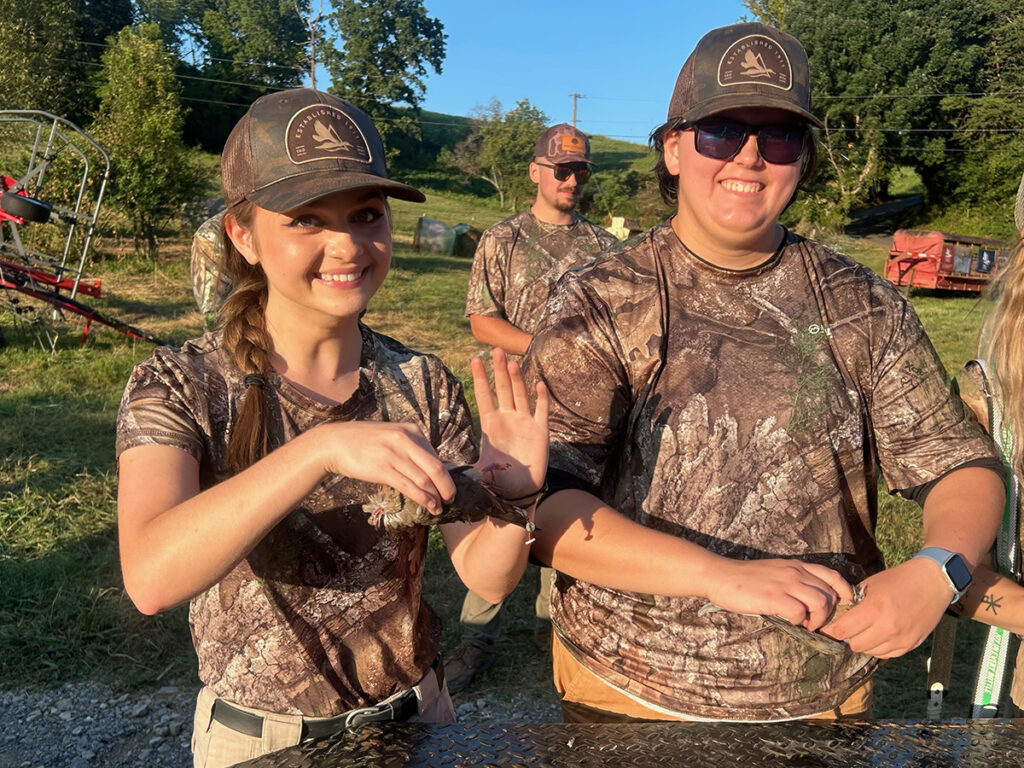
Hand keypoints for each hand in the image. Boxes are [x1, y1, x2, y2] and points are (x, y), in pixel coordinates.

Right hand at [319, 421, 454, 513]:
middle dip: (447, 487)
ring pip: (424, 480)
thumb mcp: (392, 436)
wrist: (334, 443)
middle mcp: (406, 439)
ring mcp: (394, 454)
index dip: (445, 474)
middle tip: (451, 499)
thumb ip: (410, 447)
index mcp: (411, 430)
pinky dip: (422, 498)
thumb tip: (430, 467)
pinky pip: (409, 486)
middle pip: (436, 467)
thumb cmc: (364, 441)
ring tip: (439, 507)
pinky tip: (428, 506)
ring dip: (435, 497)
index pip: (435, 455)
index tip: (447, 487)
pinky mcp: (383, 469)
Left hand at [471, 347, 548, 500]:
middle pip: (502, 389)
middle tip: (494, 350)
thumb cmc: (498, 479)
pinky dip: (542, 398)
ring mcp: (525, 422)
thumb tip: (448, 475)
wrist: (521, 491)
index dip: (479, 379)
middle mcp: (508, 418)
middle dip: (498, 370)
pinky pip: (542, 411)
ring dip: (516, 379)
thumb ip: (467, 470)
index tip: (474, 359)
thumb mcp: (479, 472)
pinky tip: (539, 384)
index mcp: (491, 424)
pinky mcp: (540, 431)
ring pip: (520, 395)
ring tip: (511, 362)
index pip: (483, 396)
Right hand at [705, 557, 854, 628]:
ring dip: (817, 619)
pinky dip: (799, 621)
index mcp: (796, 565)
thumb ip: (793, 580)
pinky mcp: (774, 597)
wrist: (720, 575)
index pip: (832, 576)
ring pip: (821, 603)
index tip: (845, 604)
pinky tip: (789, 621)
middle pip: (829, 594)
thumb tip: (810, 600)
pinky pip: (800, 612)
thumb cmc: (745, 577)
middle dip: (828, 613)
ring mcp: (785, 584)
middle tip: (815, 622)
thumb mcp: (775, 571)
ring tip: (805, 624)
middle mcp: (795, 572)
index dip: (845, 591)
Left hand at [821, 558, 951, 656]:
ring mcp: (901, 639)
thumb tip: (836, 615)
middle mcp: (888, 628)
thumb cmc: (898, 580)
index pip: (843, 629)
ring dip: (862, 643)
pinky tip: (876, 636)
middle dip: (846, 637)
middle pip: (854, 644)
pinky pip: (886, 654)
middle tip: (844, 629)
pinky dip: (877, 647)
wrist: (932, 582)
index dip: (830, 631)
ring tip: (862, 631)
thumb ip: (853, 601)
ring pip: (870, 652)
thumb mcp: (870, 584)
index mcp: (874, 609)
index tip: (823, 630)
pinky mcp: (911, 645)